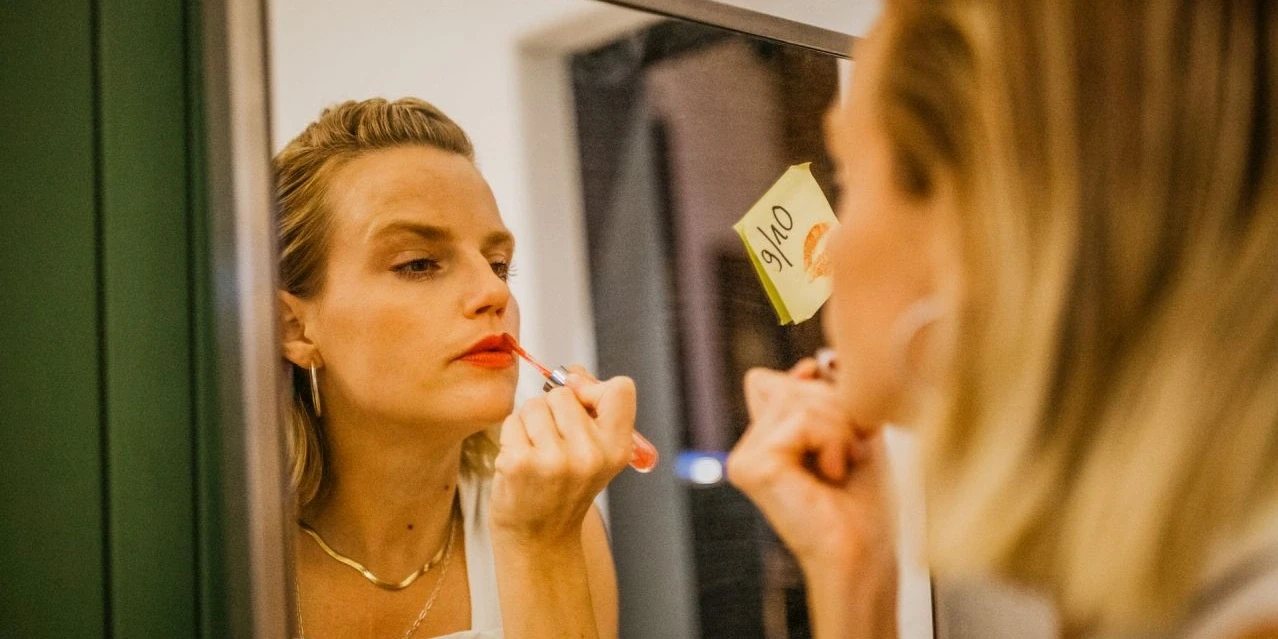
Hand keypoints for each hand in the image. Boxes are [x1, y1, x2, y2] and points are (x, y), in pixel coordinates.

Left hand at [490, 368, 636, 546]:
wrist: (540, 540)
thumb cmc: (564, 490)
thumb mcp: (594, 454)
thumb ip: (590, 410)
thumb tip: (572, 374)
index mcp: (616, 449)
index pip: (620, 389)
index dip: (594, 388)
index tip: (581, 404)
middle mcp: (590, 454)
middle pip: (563, 394)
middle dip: (551, 410)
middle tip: (552, 443)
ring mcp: (554, 460)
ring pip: (534, 405)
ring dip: (529, 423)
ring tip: (535, 454)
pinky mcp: (519, 463)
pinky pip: (511, 422)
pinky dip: (511, 437)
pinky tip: (519, 464)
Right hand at [727, 361, 894, 576]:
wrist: (863, 553)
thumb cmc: (863, 503)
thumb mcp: (848, 430)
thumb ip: (825, 393)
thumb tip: (811, 362)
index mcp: (763, 440)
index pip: (772, 379)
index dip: (812, 390)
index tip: (844, 427)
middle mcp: (747, 447)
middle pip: (788, 383)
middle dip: (834, 409)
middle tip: (848, 453)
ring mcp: (744, 457)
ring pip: (796, 398)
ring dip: (838, 427)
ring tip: (841, 464)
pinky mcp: (752, 466)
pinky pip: (799, 418)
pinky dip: (830, 439)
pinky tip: (831, 472)